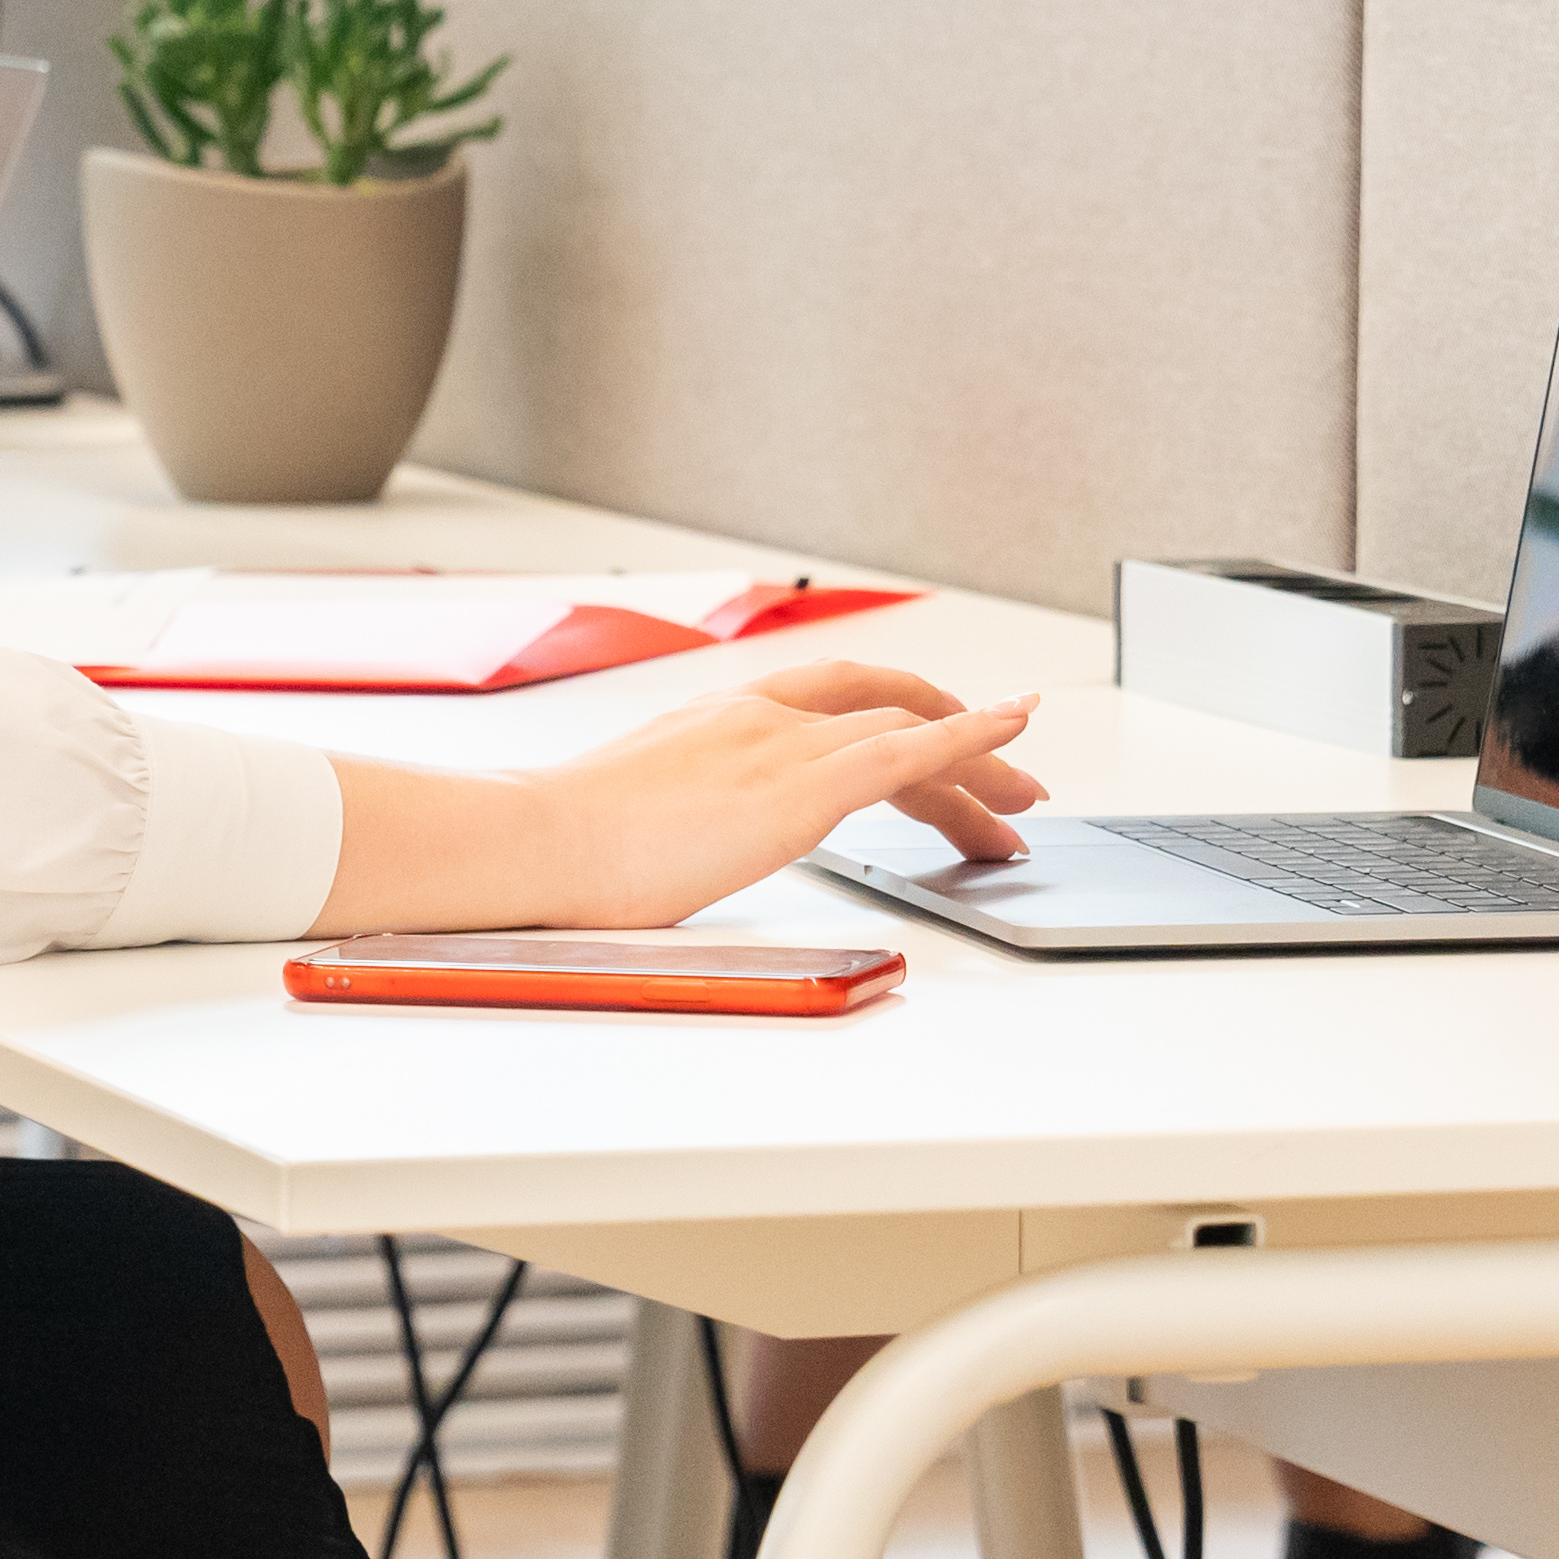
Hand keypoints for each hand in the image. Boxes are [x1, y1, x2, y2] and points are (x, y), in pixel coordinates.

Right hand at [316, 655, 1044, 935]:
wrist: (536, 839)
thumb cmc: (561, 846)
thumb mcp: (631, 815)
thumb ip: (676, 818)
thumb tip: (672, 853)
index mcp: (720, 720)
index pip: (832, 704)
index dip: (898, 715)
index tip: (935, 739)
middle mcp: (761, 716)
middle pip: (886, 710)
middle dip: (956, 743)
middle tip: (1006, 787)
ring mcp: (784, 745)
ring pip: (912, 734)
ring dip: (977, 767)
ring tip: (1022, 810)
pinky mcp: (801, 786)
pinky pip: (911, 752)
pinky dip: (972, 738)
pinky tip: (1015, 739)